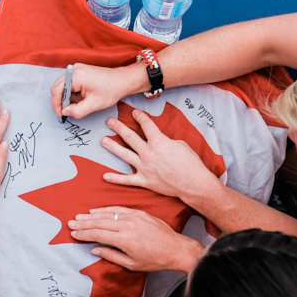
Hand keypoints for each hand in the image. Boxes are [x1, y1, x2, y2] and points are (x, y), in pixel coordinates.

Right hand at [49, 63, 145, 119]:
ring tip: (80, 104)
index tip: (61, 114)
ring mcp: (77, 69)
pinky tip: (82, 97)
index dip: (56, 104)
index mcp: (76, 76)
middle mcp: (74, 69)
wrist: (122, 81)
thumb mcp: (94, 105)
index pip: (56, 90)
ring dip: (68, 97)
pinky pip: (69, 83)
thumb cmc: (111, 91)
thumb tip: (65, 112)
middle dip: (62, 101)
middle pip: (58, 87)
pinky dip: (72, 93)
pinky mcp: (80, 71)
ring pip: (63, 86)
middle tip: (70, 111)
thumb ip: (77, 111)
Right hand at [68, 206, 205, 272]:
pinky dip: (106, 209)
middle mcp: (127, 226)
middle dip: (84, 223)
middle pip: (99, 222)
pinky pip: (119, 209)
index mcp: (124, 240)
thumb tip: (94, 249)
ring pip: (107, 214)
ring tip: (80, 216)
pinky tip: (96, 210)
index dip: (84, 233)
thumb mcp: (131, 264)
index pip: (98, 234)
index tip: (73, 233)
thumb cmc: (155, 260)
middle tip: (71, 223)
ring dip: (92, 215)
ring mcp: (134, 217)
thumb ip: (111, 256)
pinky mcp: (140, 213)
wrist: (176, 249)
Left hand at [101, 109, 218, 201]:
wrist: (193, 183)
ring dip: (113, 147)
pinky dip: (116, 178)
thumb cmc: (190, 163)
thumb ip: (166, 142)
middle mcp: (148, 153)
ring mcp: (145, 167)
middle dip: (119, 128)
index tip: (134, 113)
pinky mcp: (145, 181)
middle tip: (110, 121)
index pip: (146, 125)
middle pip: (130, 137)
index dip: (140, 117)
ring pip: (125, 155)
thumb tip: (159, 142)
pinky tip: (105, 176)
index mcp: (159, 142)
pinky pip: (127, 180)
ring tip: (103, 140)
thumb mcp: (180, 145)